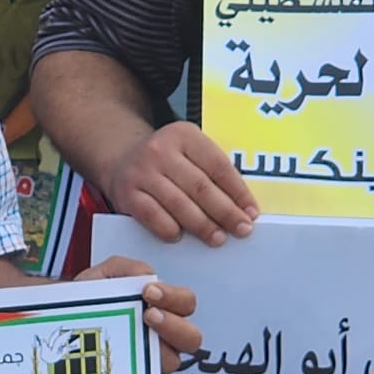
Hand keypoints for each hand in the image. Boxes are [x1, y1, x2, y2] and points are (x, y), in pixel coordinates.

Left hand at [76, 256, 200, 371]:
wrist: (66, 315)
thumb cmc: (91, 297)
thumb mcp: (107, 274)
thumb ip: (128, 269)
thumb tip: (145, 276)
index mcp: (163, 306)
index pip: (186, 303)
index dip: (173, 297)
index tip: (149, 291)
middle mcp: (163, 334)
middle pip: (191, 337)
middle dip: (173, 325)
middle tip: (148, 314)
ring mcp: (151, 356)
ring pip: (173, 361)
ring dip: (159, 347)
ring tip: (137, 334)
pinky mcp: (136, 373)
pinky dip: (138, 364)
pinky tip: (122, 352)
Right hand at [107, 123, 257, 245]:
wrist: (121, 158)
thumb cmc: (167, 160)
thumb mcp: (189, 151)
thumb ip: (211, 170)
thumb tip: (242, 206)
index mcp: (184, 135)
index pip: (218, 166)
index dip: (238, 192)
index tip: (252, 212)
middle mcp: (160, 150)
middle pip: (201, 187)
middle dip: (225, 212)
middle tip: (242, 230)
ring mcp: (141, 172)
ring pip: (179, 204)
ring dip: (202, 225)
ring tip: (218, 238)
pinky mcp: (127, 194)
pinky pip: (153, 216)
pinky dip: (169, 229)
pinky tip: (181, 236)